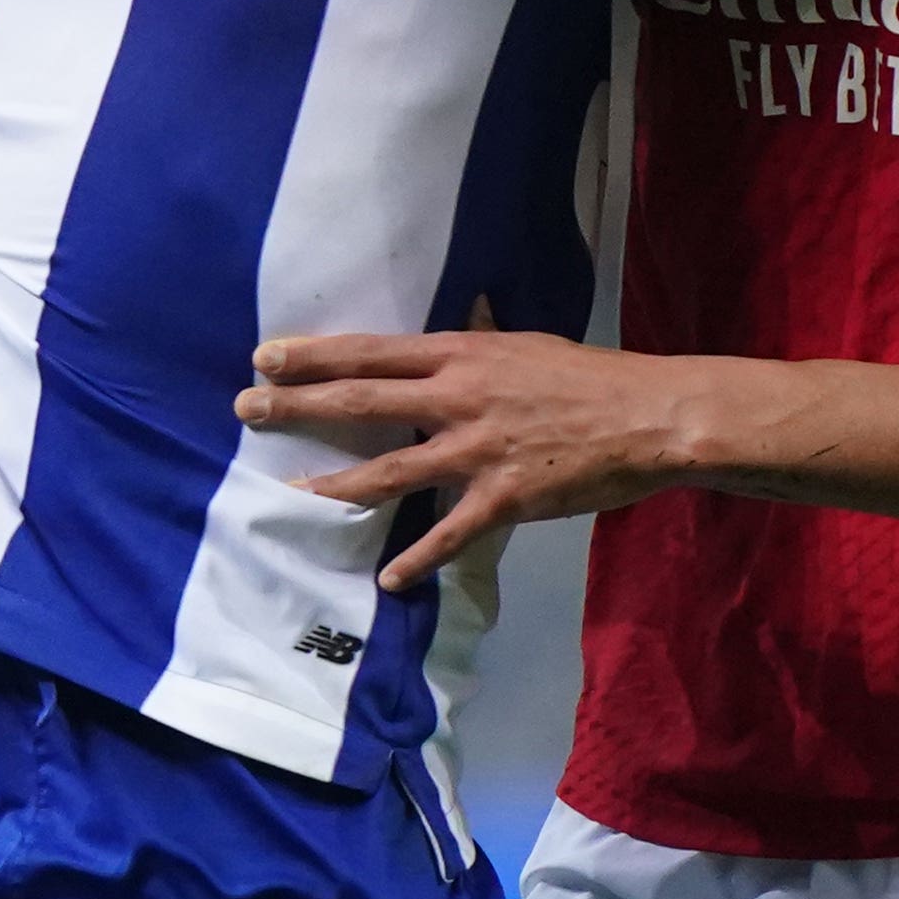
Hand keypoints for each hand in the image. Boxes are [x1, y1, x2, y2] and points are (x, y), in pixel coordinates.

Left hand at [240, 323, 708, 586]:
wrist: (650, 416)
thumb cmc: (591, 377)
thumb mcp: (528, 346)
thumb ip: (485, 343)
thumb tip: (463, 320)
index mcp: (464, 356)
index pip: (373, 352)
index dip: (316, 354)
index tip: (267, 356)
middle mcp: (459, 398)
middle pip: (362, 401)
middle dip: (299, 405)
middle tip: (247, 407)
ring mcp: (478, 451)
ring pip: (391, 470)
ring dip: (338, 481)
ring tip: (295, 490)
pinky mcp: (504, 497)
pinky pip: (449, 534)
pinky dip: (417, 560)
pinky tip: (387, 579)